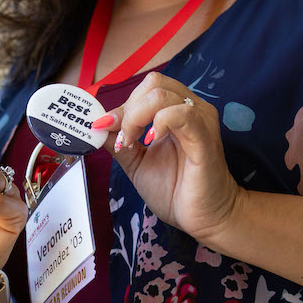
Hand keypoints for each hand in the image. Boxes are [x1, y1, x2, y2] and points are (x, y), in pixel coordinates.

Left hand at [97, 72, 243, 245]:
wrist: (204, 219)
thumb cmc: (176, 190)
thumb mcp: (137, 162)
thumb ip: (119, 141)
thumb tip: (97, 124)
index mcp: (177, 110)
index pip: (146, 89)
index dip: (122, 107)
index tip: (105, 129)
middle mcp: (191, 108)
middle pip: (153, 84)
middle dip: (129, 110)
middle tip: (124, 139)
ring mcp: (200, 120)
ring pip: (162, 95)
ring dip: (136, 117)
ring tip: (133, 143)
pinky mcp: (204, 138)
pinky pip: (181, 114)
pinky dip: (159, 122)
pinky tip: (152, 141)